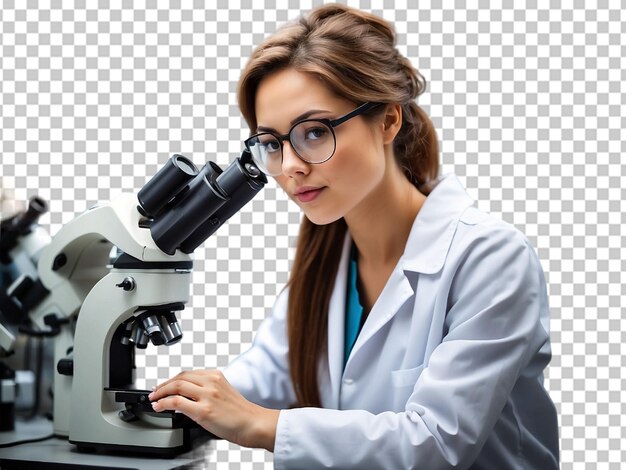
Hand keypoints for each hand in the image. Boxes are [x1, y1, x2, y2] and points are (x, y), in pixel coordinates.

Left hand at [148, 369, 278, 450]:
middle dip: (163, 385)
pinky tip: (159, 407)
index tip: (165, 385)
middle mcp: (211, 382)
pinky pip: (177, 402)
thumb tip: (187, 397)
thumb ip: (207, 391)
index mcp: (216, 376)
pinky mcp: (203, 410)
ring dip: (160, 392)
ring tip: (154, 399)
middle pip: (180, 377)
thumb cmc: (241, 413)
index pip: (188, 373)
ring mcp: (207, 396)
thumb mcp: (224, 394)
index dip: (172, 379)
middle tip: (155, 392)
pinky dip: (164, 403)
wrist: (254, 424)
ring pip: (176, 386)